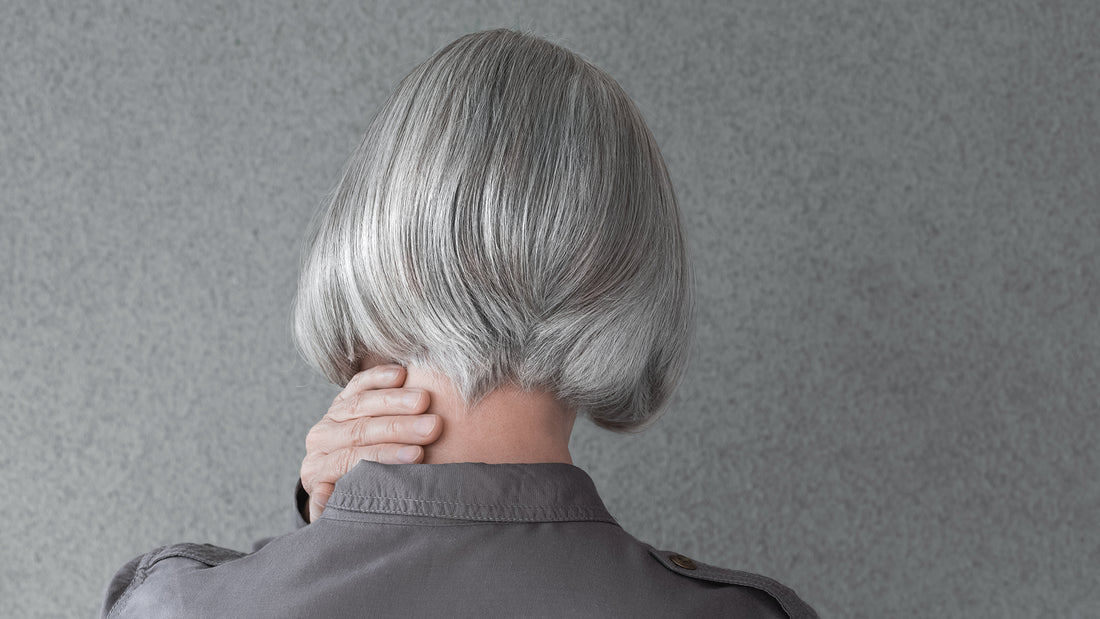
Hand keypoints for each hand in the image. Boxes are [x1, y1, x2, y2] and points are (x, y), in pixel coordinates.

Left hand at [300, 364, 439, 521]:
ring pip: (361, 403)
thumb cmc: (360, 499)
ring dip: (396, 400)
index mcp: (318, 471)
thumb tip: (324, 494)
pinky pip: (360, 382)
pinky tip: (402, 374)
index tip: (419, 455)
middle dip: (399, 428)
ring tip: (425, 401)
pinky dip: (380, 376)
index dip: (386, 456)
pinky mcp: (344, 397)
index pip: (351, 460)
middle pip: (359, 430)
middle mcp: (320, 441)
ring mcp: (331, 416)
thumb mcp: (346, 512)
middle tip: (432, 427)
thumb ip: (334, 510)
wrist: (347, 478)